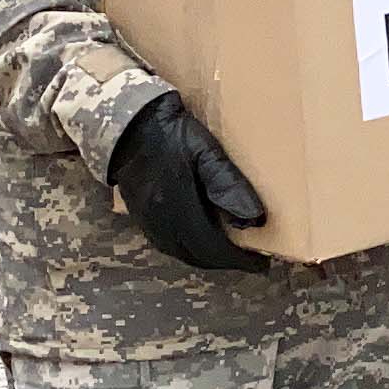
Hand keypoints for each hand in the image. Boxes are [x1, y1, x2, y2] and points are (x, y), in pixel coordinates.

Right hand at [108, 95, 270, 272]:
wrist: (127, 124)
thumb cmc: (171, 135)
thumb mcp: (206, 153)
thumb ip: (229, 185)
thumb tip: (254, 220)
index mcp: (179, 210)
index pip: (214, 248)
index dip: (239, 259)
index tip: (261, 264)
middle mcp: (161, 223)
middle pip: (198, 255)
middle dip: (225, 261)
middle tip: (249, 260)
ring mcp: (147, 221)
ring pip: (181, 252)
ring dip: (206, 257)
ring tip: (228, 252)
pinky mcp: (140, 215)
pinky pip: (167, 244)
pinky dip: (188, 249)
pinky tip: (198, 240)